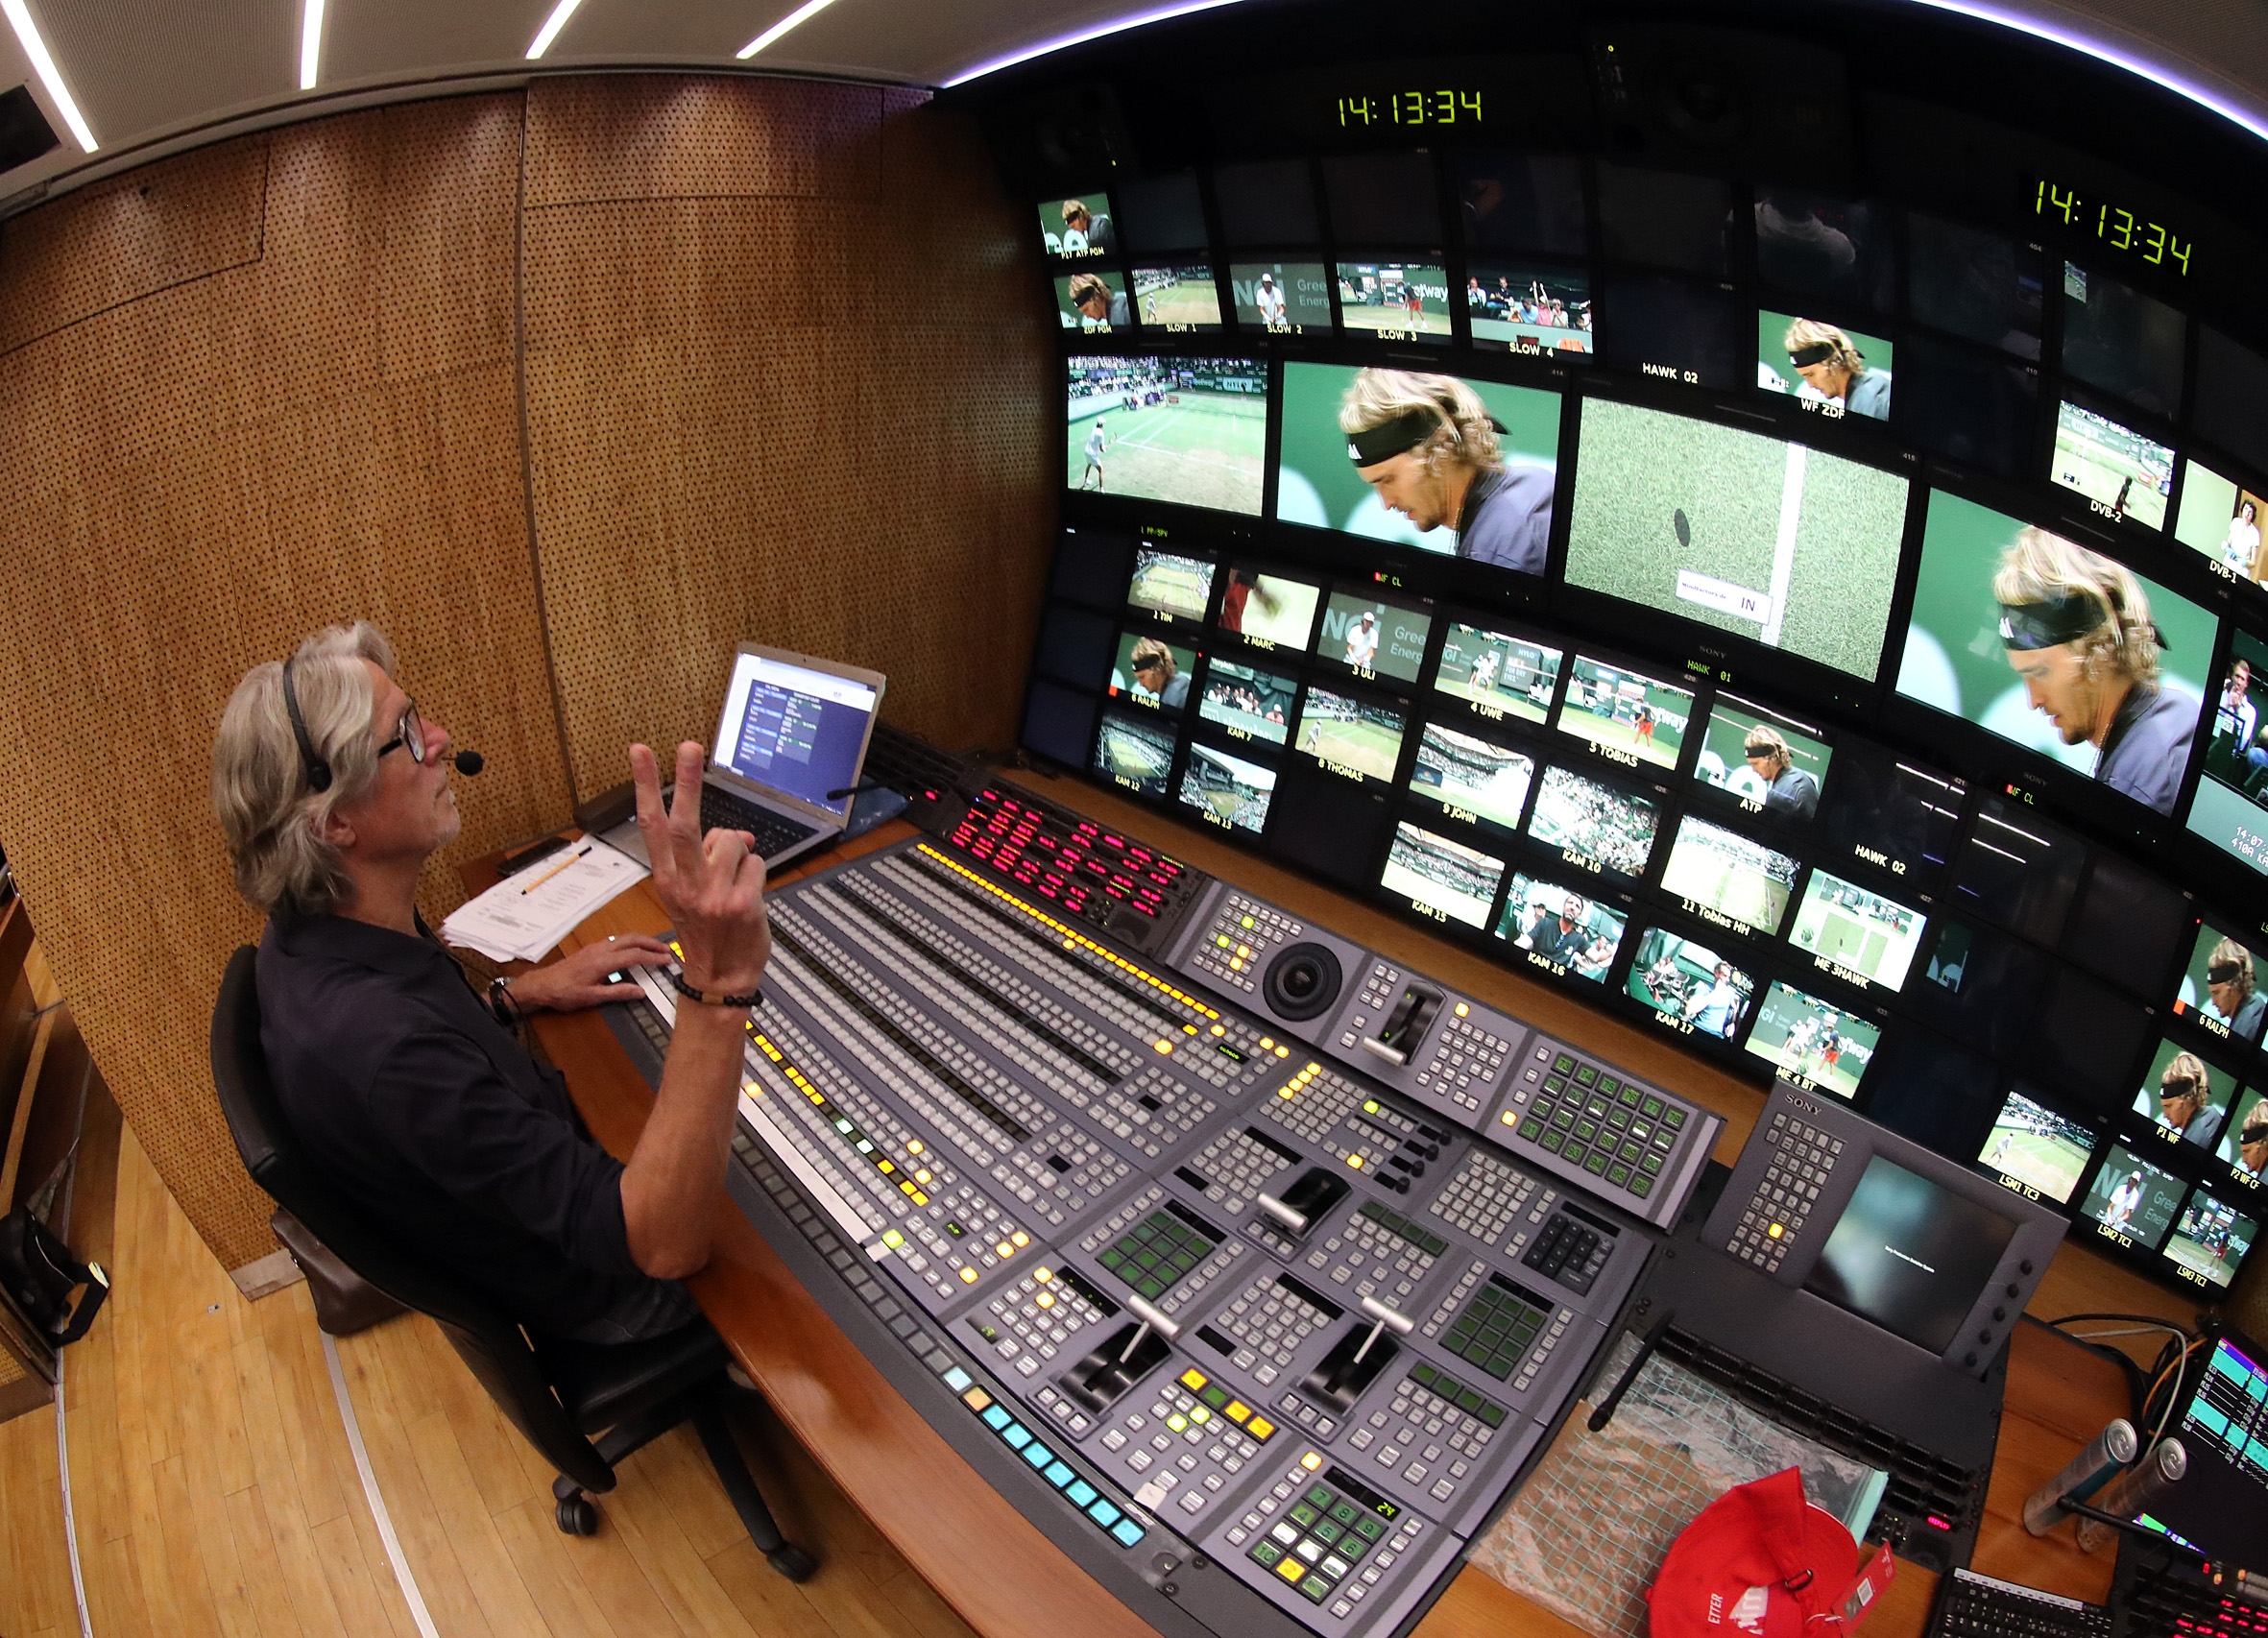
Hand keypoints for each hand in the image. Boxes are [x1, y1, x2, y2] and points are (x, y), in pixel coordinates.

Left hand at [509, 934, 671, 1012]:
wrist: (542, 985)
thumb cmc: (563, 992)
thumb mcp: (592, 997)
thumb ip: (618, 993)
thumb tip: (639, 992)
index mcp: (603, 962)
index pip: (635, 955)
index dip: (653, 957)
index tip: (666, 960)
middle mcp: (600, 950)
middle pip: (632, 939)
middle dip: (651, 943)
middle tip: (666, 950)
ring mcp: (595, 947)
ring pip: (623, 938)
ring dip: (641, 941)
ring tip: (653, 948)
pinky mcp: (590, 949)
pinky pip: (615, 941)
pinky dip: (629, 942)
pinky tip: (632, 950)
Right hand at [630, 741, 770, 994]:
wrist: (720, 979)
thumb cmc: (706, 934)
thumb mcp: (691, 895)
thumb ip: (706, 858)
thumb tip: (737, 835)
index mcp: (666, 878)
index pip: (651, 825)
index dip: (646, 786)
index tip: (641, 753)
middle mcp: (685, 883)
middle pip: (685, 822)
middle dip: (688, 780)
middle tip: (690, 745)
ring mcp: (713, 894)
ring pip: (734, 841)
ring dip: (741, 853)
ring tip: (734, 882)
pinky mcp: (741, 903)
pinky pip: (757, 863)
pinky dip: (758, 873)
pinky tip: (749, 897)